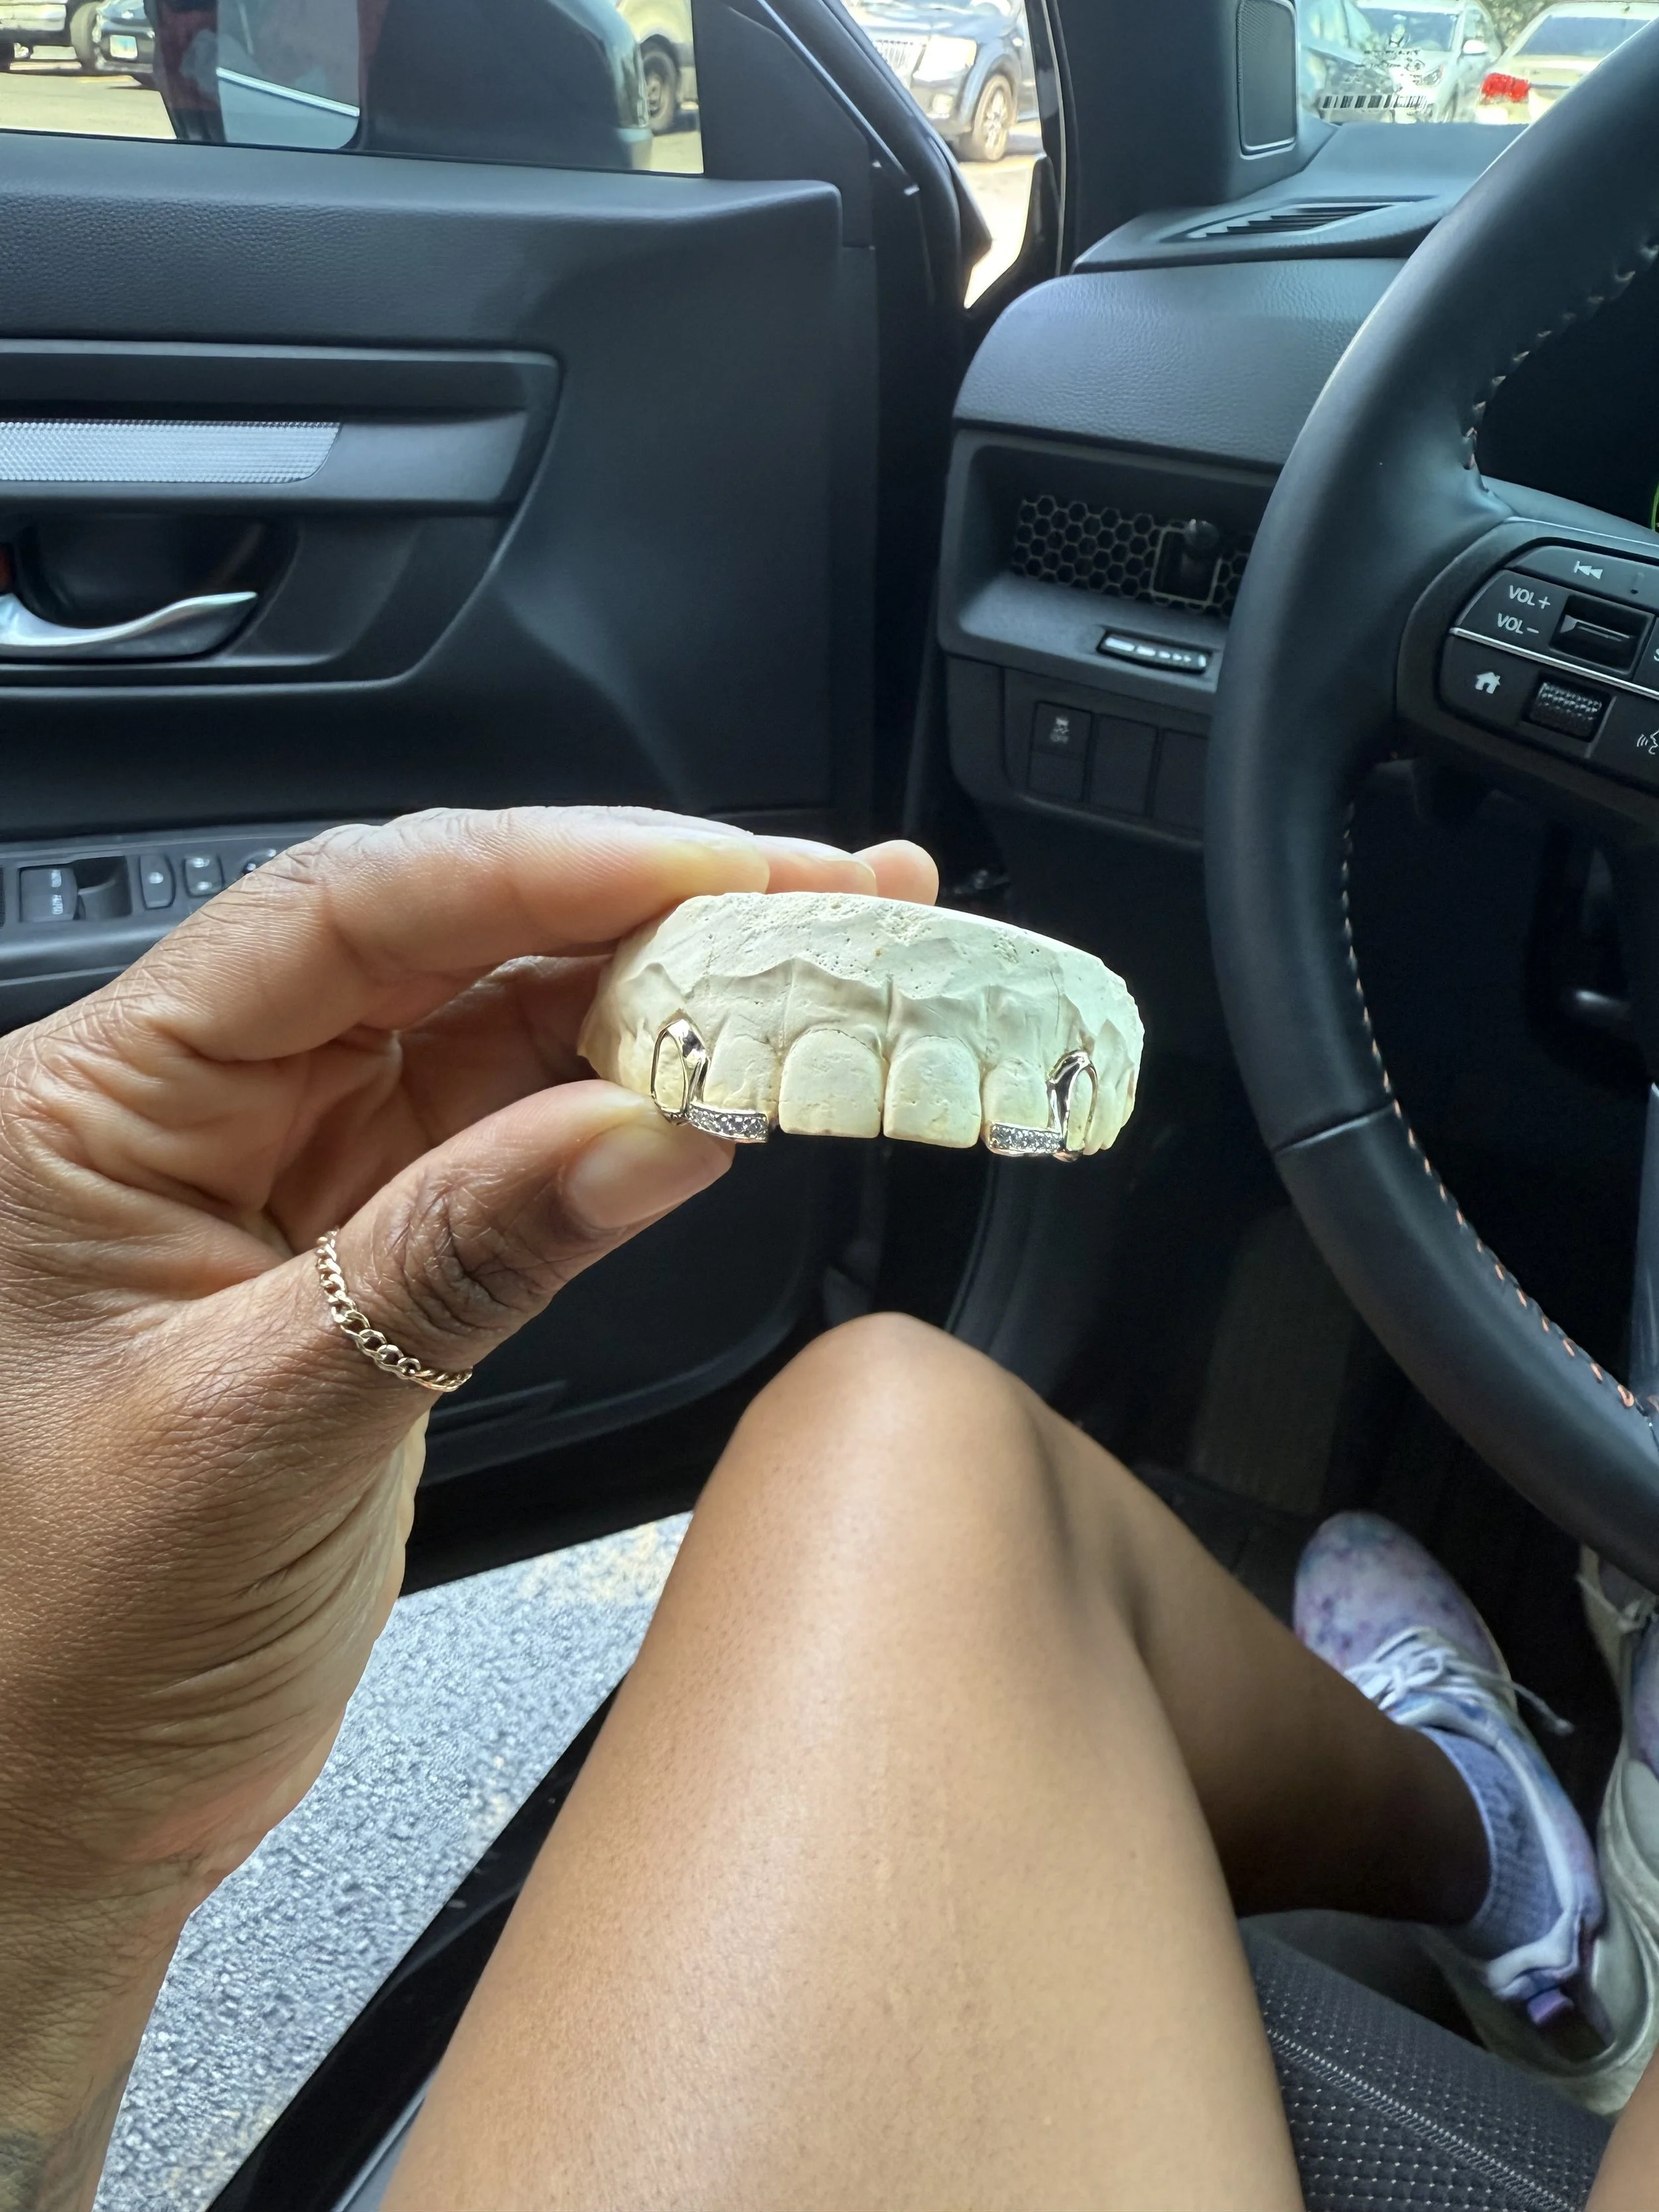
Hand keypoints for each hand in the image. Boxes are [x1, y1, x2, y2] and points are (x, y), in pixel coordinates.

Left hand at [0, 806, 934, 2207]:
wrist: (65, 1810)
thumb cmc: (70, 1645)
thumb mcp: (271, 1431)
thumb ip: (464, 1257)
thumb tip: (652, 1124)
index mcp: (94, 1108)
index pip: (342, 916)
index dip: (542, 869)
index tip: (714, 869)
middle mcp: (189, 1108)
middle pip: (442, 947)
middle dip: (641, 911)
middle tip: (825, 895)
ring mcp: (287, 1171)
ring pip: (496, 1029)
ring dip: (659, 994)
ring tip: (819, 967)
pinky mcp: (366, 1242)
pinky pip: (512, 1134)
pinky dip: (626, 1105)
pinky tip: (728, 1077)